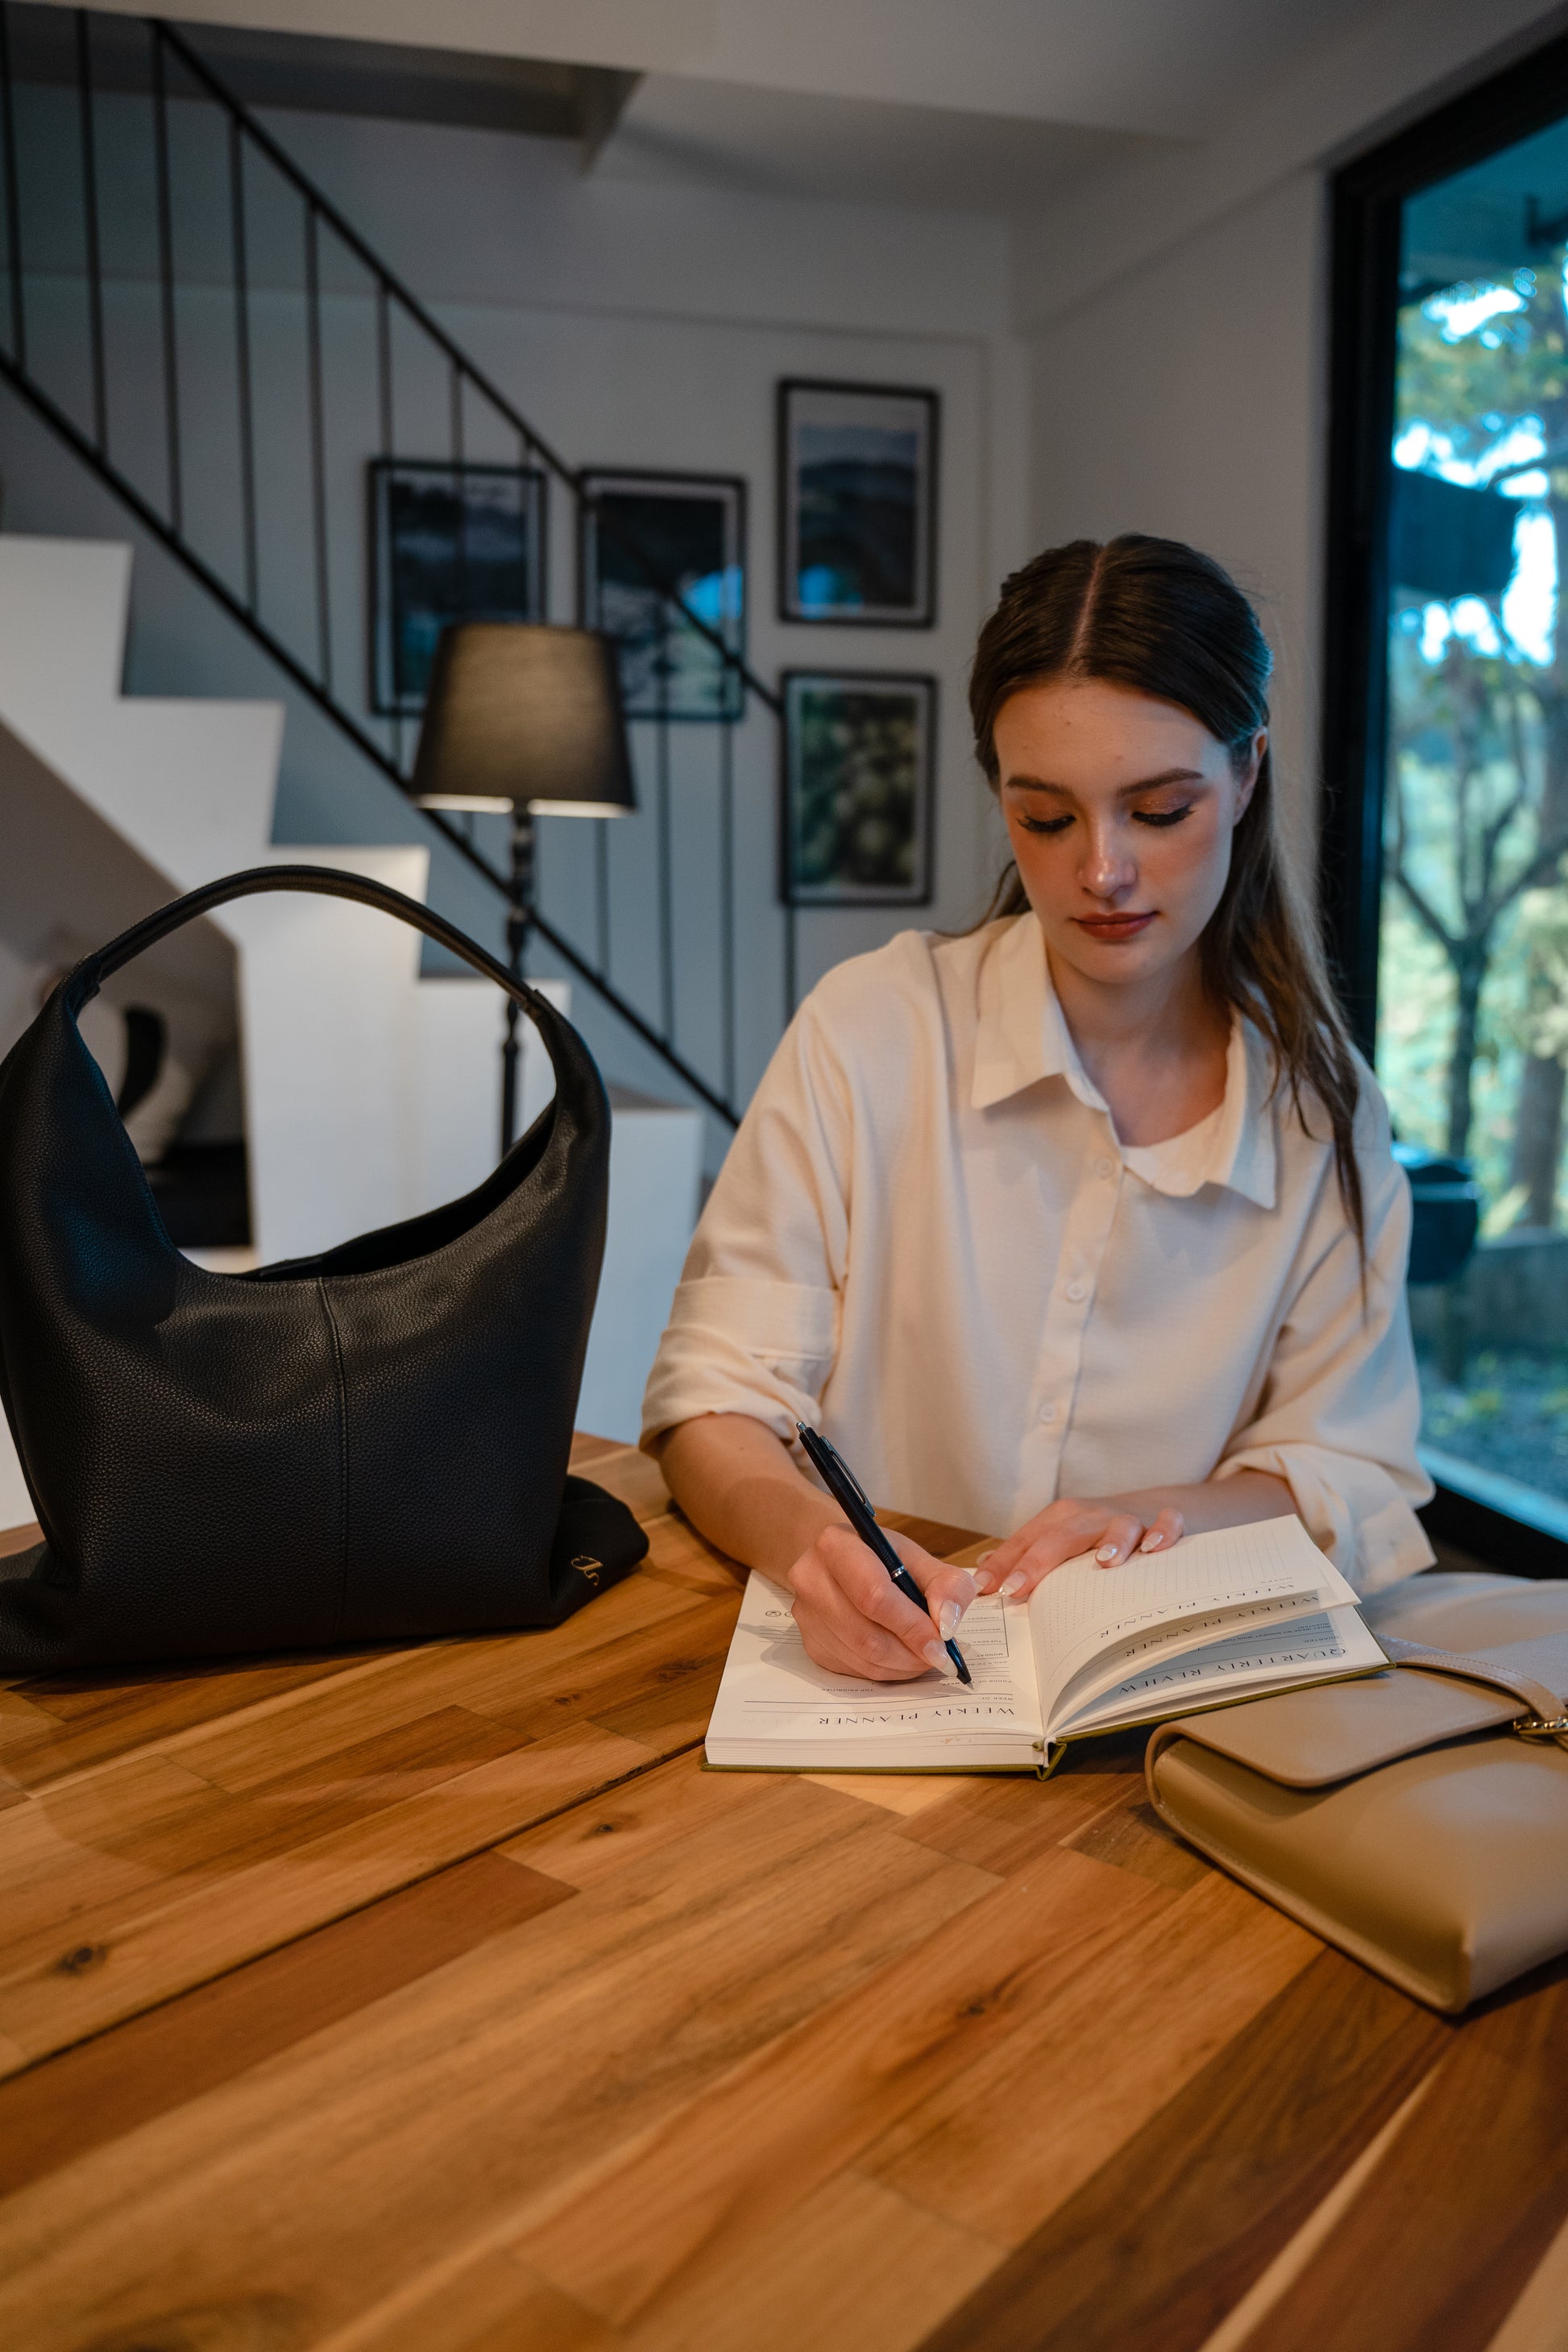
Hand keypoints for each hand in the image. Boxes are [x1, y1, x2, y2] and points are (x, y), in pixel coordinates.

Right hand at [786, 1522, 980, 1681]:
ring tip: (923, 1655)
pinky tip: (900, 1656)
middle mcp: (810, 1579)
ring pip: (861, 1658)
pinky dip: (885, 1671)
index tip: (942, 1643)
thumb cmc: (884, 1559)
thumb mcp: (921, 1559)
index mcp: (836, 1545)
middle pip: (866, 1635)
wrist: (843, 1561)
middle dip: (910, 1652)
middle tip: (939, 1656)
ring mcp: (805, 1615)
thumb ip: (947, 1585)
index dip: (911, 1625)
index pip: (874, 1596)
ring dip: (901, 1666)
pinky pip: (853, 1669)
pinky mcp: (810, 1643)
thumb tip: (946, 1624)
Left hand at [971, 1495, 1184, 1600]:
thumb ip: (1021, 1556)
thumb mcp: (1057, 1538)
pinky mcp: (1159, 1520)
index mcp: (1060, 1519)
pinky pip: (1167, 1522)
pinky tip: (1154, 1549)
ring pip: (1119, 1524)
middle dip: (1039, 1561)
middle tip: (1019, 1587)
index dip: (1004, 1563)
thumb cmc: (1093, 1533)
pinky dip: (1163, 1531)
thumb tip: (981, 1573)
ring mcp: (1126, 1517)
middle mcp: (1090, 1515)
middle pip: (1062, 1534)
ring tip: (1105, 1563)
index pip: (1026, 1540)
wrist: (1146, 1508)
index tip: (987, 1588)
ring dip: (1113, 1542)